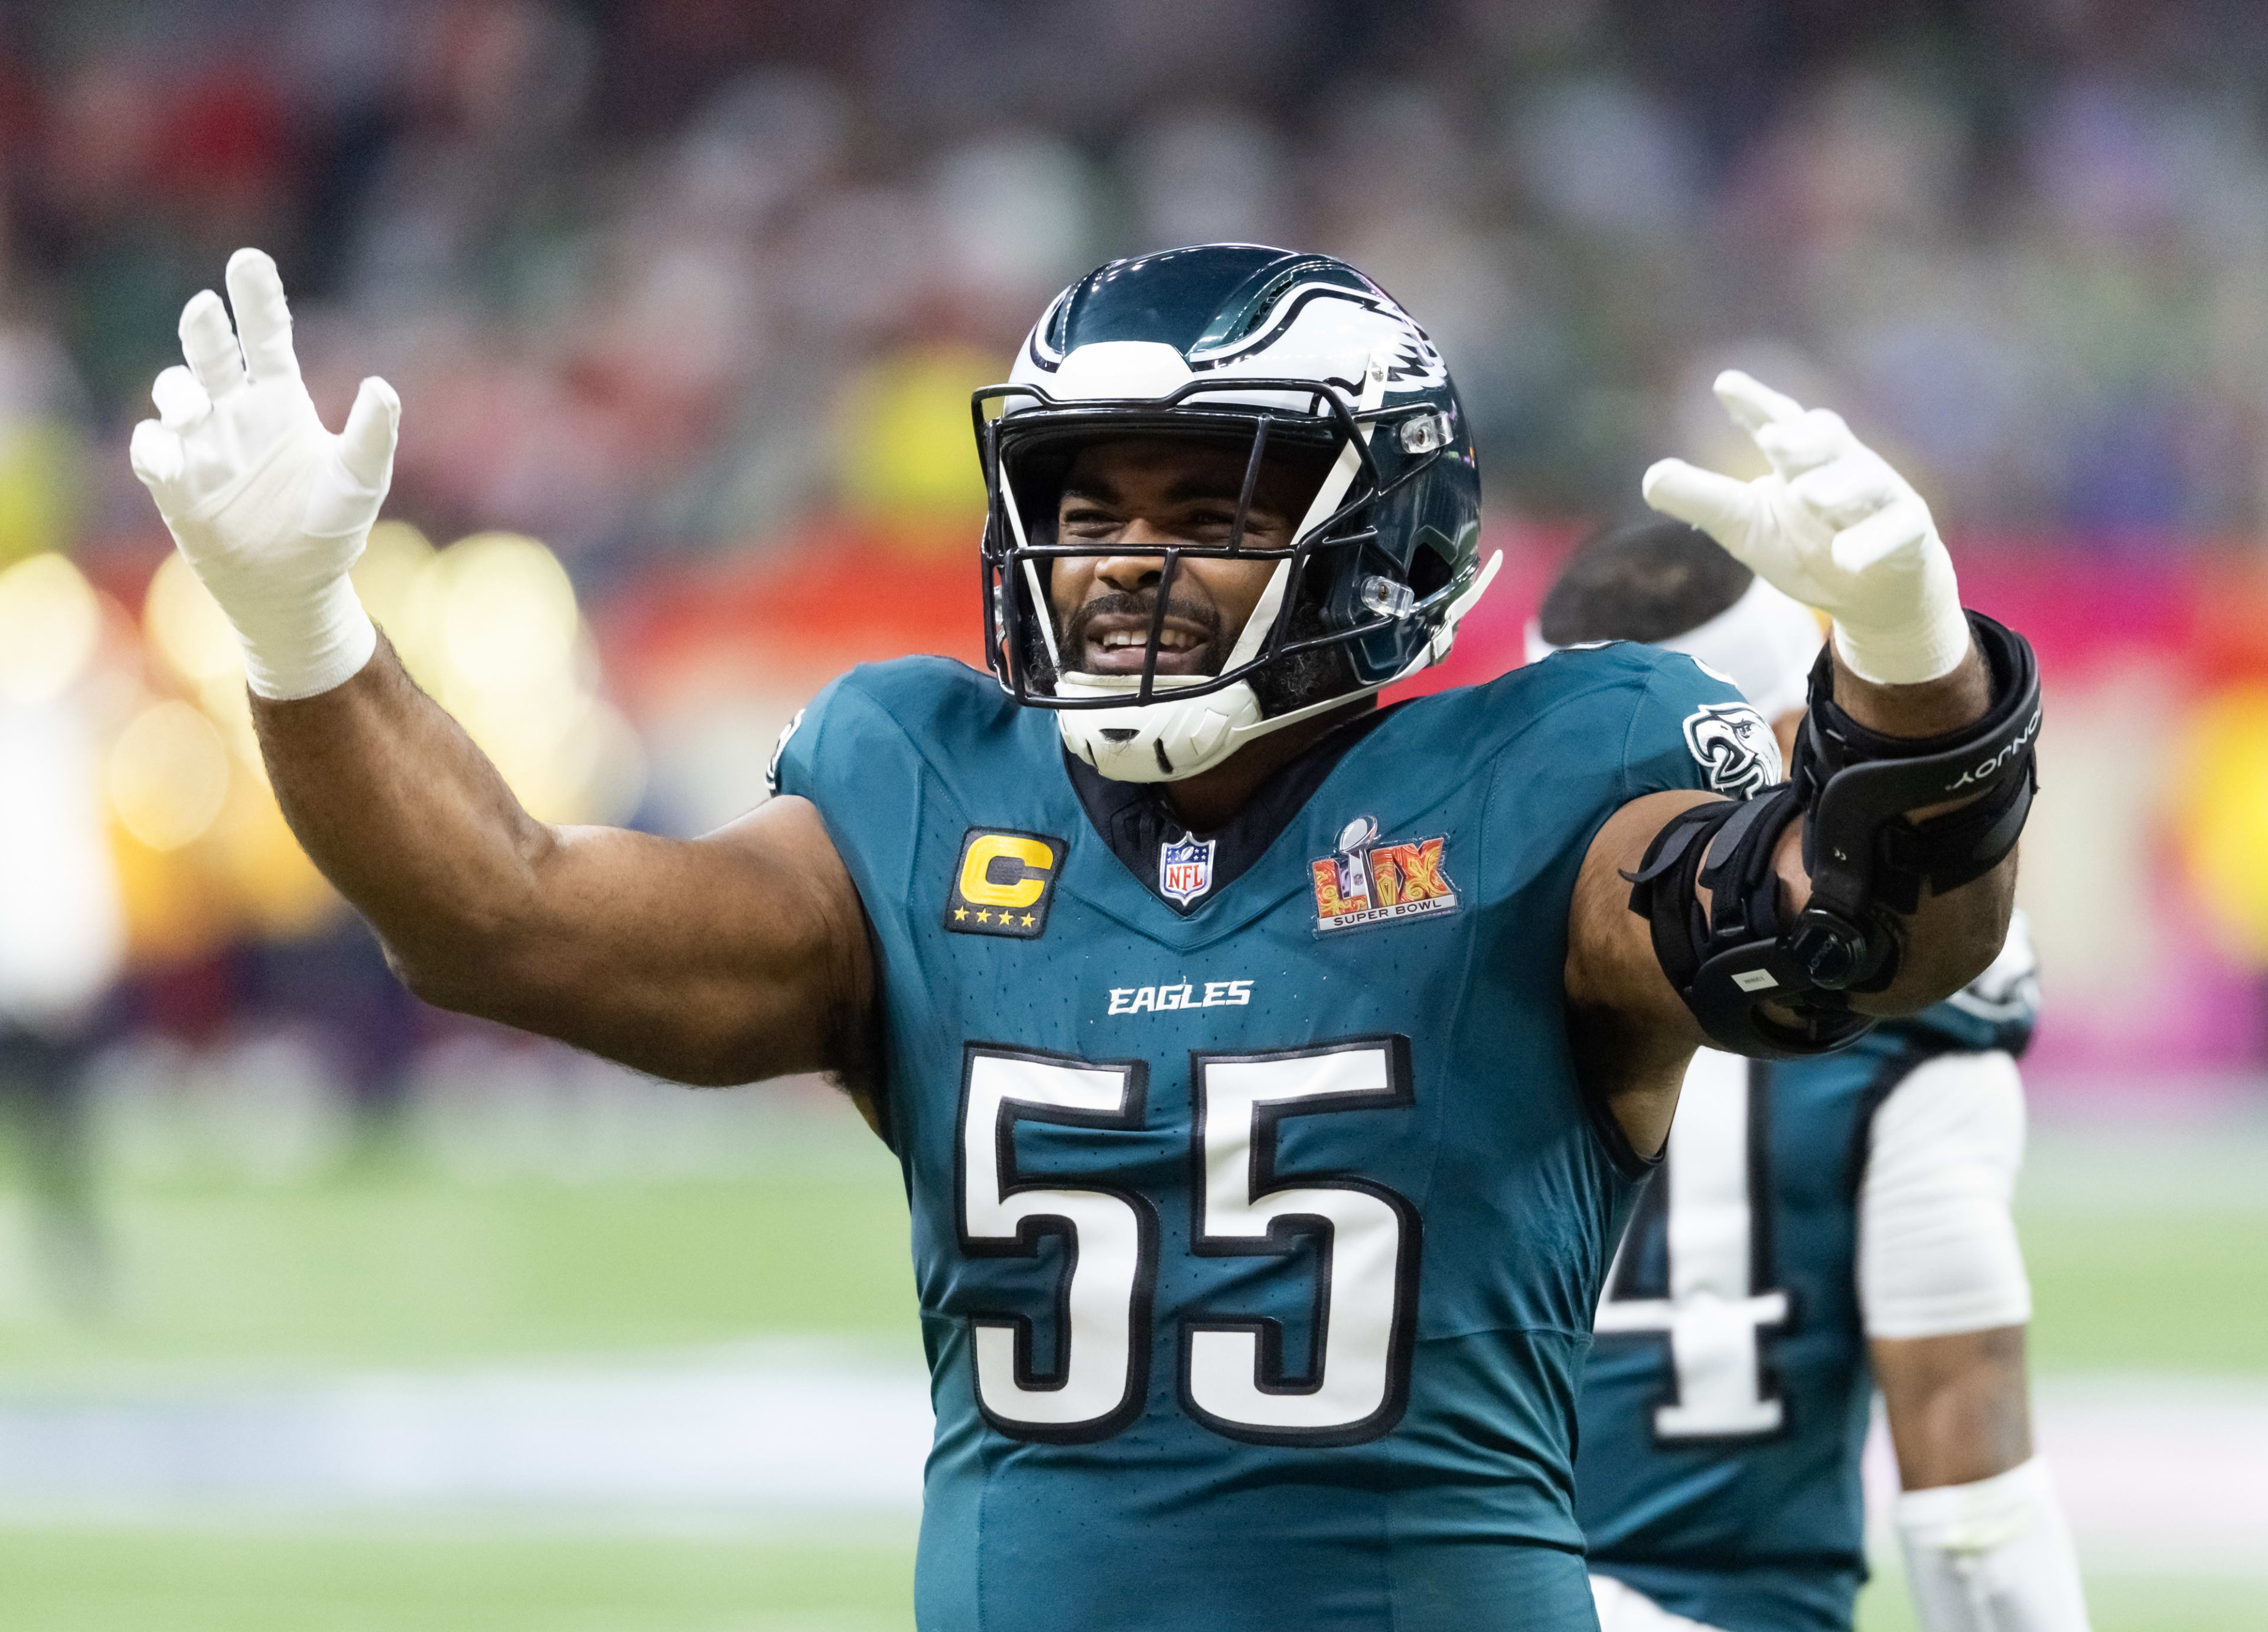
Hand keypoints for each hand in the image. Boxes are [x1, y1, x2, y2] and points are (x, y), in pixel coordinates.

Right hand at [129, 248, 396, 699]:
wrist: (293, 585)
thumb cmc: (331, 529)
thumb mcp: (360, 482)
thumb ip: (372, 436)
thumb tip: (382, 386)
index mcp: (281, 401)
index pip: (267, 337)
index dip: (257, 299)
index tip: (248, 262)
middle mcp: (236, 411)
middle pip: (214, 352)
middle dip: (206, 327)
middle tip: (206, 307)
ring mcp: (202, 443)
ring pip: (175, 392)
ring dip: (179, 389)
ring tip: (196, 404)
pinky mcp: (175, 482)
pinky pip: (153, 450)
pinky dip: (155, 444)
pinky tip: (170, 447)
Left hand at [1641, 370, 1968, 686]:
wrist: (1873, 594)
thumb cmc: (1806, 547)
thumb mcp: (1745, 526)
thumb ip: (1704, 499)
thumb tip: (1651, 477)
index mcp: (1799, 460)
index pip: (1777, 422)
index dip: (1754, 403)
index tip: (1725, 384)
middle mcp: (1842, 467)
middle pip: (1827, 437)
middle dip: (1802, 436)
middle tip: (1772, 439)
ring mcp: (1880, 497)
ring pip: (1865, 481)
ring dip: (1836, 486)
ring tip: (1806, 494)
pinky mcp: (1908, 533)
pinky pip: (1896, 531)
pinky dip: (1871, 542)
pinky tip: (1846, 558)